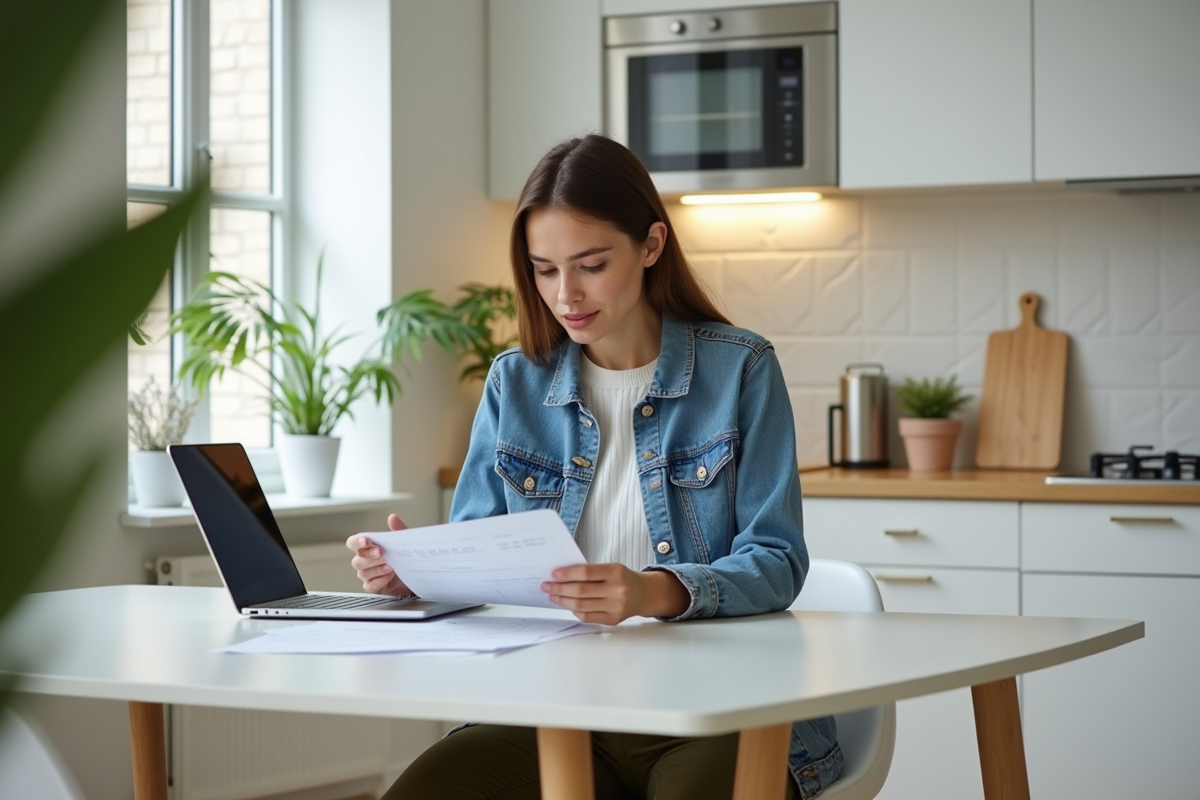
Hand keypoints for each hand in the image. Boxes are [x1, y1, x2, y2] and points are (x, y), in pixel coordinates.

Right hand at [346, 514, 413, 596]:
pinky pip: (370, 586)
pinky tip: (389, 576)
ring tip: (390, 566)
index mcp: (367, 548)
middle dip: (369, 556)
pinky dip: (380, 580)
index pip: (353, 543)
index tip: (366, 540)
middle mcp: (364, 562)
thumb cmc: (402, 558)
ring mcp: (368, 575)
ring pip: (363, 572)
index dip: (357, 542)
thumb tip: (392, 517)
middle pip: (358, 559)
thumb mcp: (402, 542)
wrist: (413, 576)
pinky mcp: (373, 587)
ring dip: (376, 568)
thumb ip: (397, 530)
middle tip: (381, 553)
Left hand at [541, 564, 689, 624]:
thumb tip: (562, 577)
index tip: (553, 574)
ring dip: (563, 601)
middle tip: (547, 586)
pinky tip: (568, 604)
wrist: (644, 594)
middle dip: (560, 588)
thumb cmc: (623, 578)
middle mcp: (617, 590)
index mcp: (616, 572)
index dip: (567, 574)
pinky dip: (574, 611)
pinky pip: (587, 617)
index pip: (586, 572)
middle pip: (581, 591)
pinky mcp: (613, 619)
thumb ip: (591, 572)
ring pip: (581, 605)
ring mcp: (615, 607)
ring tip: (553, 595)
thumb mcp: (611, 568)